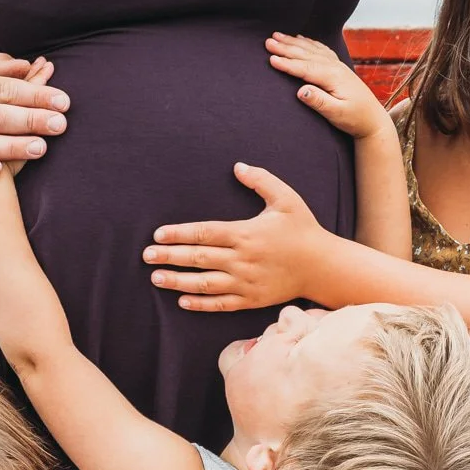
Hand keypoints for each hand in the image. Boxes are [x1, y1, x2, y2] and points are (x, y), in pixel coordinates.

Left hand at [145, 163, 328, 311]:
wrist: (323, 266)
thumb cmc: (303, 229)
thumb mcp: (286, 199)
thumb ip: (261, 180)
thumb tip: (237, 165)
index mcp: (246, 233)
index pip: (204, 233)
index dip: (179, 234)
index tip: (158, 235)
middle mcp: (242, 259)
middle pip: (198, 258)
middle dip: (169, 257)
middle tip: (146, 256)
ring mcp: (246, 282)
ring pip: (205, 284)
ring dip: (178, 281)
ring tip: (156, 279)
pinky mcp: (252, 299)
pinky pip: (221, 304)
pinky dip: (201, 303)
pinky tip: (182, 301)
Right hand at [265, 32, 390, 142]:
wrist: (373, 120)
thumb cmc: (355, 119)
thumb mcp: (337, 115)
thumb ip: (319, 102)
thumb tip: (300, 91)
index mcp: (333, 77)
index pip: (306, 68)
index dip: (287, 64)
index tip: (271, 59)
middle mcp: (335, 67)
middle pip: (306, 55)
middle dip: (286, 48)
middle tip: (267, 41)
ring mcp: (338, 66)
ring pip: (312, 50)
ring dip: (293, 43)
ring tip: (277, 36)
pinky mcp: (339, 68)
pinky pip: (320, 50)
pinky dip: (308, 43)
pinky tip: (300, 38)